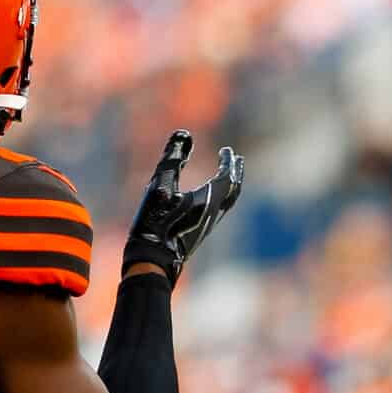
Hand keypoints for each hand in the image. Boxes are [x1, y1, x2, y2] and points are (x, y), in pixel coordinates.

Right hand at [122, 130, 241, 284]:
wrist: (154, 259)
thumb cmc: (156, 220)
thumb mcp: (160, 185)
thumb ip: (173, 158)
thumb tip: (184, 133)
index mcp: (209, 200)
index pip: (227, 176)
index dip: (228, 162)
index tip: (227, 151)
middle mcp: (214, 213)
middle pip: (234, 190)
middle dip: (236, 173)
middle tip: (237, 160)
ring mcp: (209, 225)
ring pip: (229, 202)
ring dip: (231, 185)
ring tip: (229, 175)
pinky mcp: (201, 232)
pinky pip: (220, 210)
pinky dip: (223, 197)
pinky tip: (211, 198)